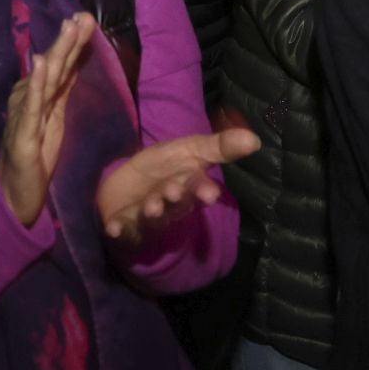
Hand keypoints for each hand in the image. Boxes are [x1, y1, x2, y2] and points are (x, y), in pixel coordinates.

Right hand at [0, 12, 94, 226]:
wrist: (14, 191)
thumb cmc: (36, 154)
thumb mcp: (55, 117)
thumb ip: (62, 89)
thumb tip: (75, 60)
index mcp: (41, 96)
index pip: (61, 65)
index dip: (73, 43)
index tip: (86, 18)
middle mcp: (30, 98)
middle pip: (54, 66)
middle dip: (68, 40)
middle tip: (81, 16)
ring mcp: (25, 113)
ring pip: (45, 79)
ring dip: (56, 52)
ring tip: (67, 28)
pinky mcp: (23, 133)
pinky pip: (31, 105)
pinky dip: (35, 83)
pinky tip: (39, 63)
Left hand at [95, 127, 260, 242]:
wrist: (128, 181)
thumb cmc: (164, 166)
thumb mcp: (190, 149)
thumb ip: (219, 146)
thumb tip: (255, 139)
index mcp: (187, 187)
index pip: (198, 189)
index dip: (202, 190)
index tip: (209, 192)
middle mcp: (169, 205)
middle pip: (176, 205)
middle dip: (176, 199)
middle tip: (173, 191)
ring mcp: (147, 217)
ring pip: (153, 218)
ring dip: (152, 213)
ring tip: (150, 207)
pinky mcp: (124, 224)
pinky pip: (122, 230)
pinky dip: (119, 230)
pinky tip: (113, 228)